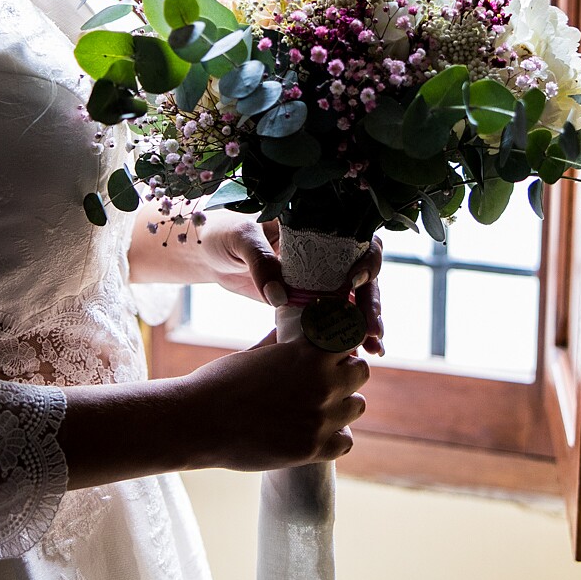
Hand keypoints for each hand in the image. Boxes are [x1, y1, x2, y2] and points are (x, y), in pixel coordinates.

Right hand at [177, 333, 369, 469]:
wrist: (199, 422)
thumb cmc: (220, 383)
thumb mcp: (256, 353)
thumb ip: (282, 343)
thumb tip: (290, 330)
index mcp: (308, 353)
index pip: (350, 339)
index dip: (341, 345)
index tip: (332, 352)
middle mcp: (322, 383)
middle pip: (360, 372)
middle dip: (345, 373)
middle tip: (325, 381)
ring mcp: (320, 418)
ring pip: (357, 406)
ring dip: (342, 406)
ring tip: (318, 408)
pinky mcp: (312, 449)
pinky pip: (345, 441)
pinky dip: (334, 438)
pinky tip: (315, 433)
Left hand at [206, 218, 385, 356]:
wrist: (208, 252)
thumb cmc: (225, 232)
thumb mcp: (242, 238)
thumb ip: (260, 261)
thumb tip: (280, 297)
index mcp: (318, 227)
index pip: (357, 240)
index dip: (366, 259)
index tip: (356, 281)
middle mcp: (326, 252)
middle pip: (363, 275)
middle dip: (370, 302)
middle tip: (370, 329)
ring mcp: (319, 278)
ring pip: (353, 300)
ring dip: (365, 323)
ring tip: (372, 348)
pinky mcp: (307, 301)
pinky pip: (332, 317)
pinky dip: (346, 334)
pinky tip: (361, 352)